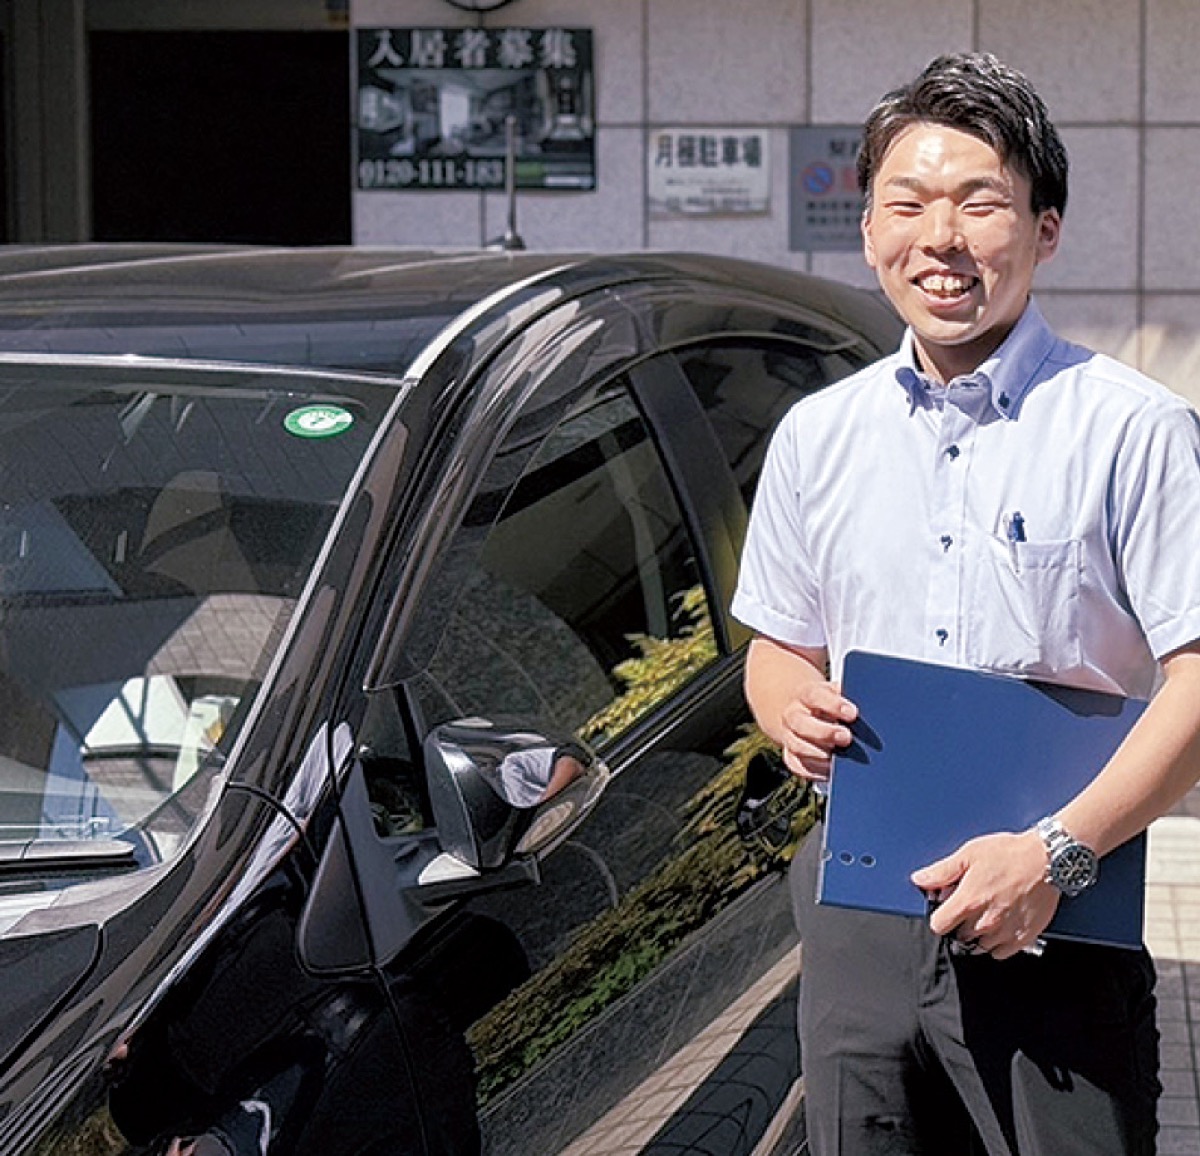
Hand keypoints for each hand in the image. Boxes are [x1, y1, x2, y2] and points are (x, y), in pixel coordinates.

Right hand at [778, 681, 856, 781]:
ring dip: (818, 754)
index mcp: (805, 694)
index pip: (815, 696)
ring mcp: (789, 735)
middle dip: (825, 732)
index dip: (833, 705)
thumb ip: (848, 699)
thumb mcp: (836, 693)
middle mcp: (793, 714)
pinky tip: (831, 772)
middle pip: (801, 723)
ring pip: (797, 746)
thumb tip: (872, 709)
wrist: (801, 709)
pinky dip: (814, 771)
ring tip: (839, 761)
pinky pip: (797, 765)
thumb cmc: (828, 701)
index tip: (853, 713)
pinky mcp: (789, 754)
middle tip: (846, 738)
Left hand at [911, 829, 1059, 958]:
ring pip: (980, 946)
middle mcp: (986, 921)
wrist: (1048, 860)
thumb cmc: (1010, 854)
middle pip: (959, 936)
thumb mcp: (969, 854)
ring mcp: (1005, 932)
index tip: (946, 909)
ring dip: (979, 934)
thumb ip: (942, 871)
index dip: (939, 916)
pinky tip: (1000, 924)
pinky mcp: (1024, 938)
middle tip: (971, 904)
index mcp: (968, 901)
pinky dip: (997, 943)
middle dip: (960, 922)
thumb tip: (920, 880)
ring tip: (988, 912)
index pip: (939, 925)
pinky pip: (1001, 953)